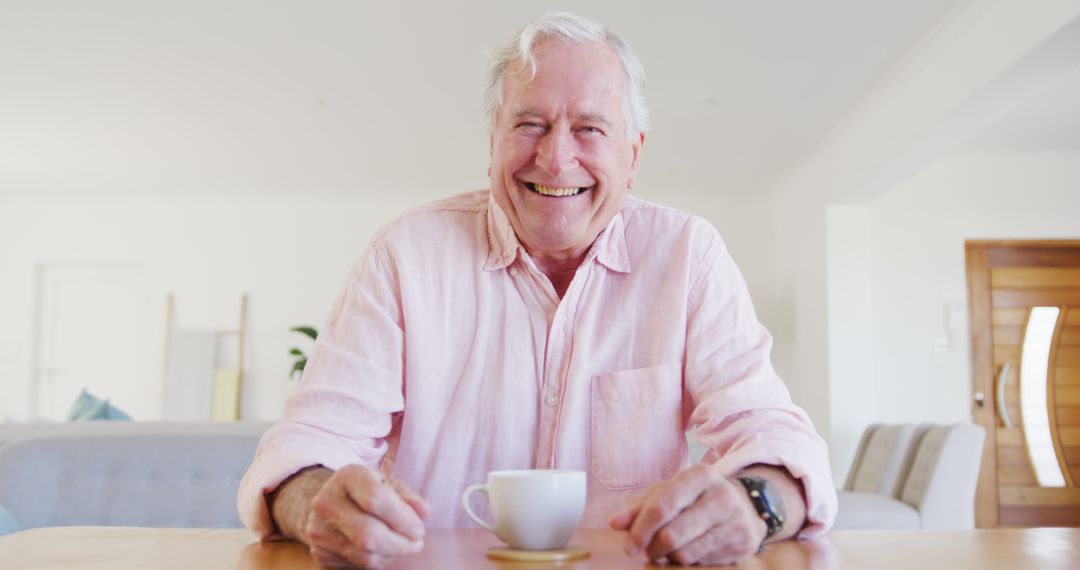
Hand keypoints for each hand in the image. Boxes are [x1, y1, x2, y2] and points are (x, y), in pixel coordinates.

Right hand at [271, 465, 430, 568]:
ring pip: (365, 555)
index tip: (419, 530)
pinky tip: (384, 550)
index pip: (375, 499)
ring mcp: (320, 530)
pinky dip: (378, 560)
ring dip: (392, 554)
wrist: (327, 503)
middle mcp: (327, 502)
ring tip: (403, 545)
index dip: (402, 518)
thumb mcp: (387, 484)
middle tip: (417, 542)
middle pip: (369, 534)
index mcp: (347, 476)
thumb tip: (424, 512)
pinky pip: (357, 565)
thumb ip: (407, 497)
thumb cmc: (366, 491)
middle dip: (401, 543)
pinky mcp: (320, 553)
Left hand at [609, 464, 765, 565]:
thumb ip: (640, 505)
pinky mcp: (744, 544)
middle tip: (648, 551)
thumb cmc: (696, 497)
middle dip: (653, 548)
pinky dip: (688, 562)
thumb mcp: (669, 491)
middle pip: (672, 535)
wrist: (744, 504)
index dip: (640, 530)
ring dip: (668, 558)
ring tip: (667, 550)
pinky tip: (688, 551)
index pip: (662, 506)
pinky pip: (702, 563)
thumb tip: (616, 522)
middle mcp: (722, 496)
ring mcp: (736, 521)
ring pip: (686, 554)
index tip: (629, 546)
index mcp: (700, 476)